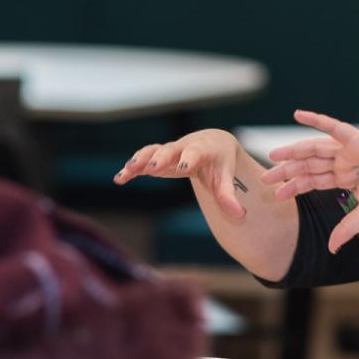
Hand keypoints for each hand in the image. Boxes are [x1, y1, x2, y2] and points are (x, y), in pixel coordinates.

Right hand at [114, 129, 246, 217]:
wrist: (212, 143)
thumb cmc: (220, 161)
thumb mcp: (226, 176)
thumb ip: (229, 195)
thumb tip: (239, 214)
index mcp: (204, 149)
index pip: (196, 152)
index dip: (189, 158)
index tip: (184, 168)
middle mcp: (184, 146)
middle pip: (170, 149)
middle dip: (161, 158)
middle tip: (152, 168)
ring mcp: (169, 151)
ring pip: (152, 151)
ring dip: (139, 160)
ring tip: (127, 171)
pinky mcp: (159, 157)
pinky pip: (143, 160)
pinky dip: (132, 168)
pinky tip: (119, 179)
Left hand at [262, 109, 358, 251]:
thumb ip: (347, 228)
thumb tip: (332, 248)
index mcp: (345, 176)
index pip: (312, 180)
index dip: (293, 187)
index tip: (275, 195)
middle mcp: (343, 161)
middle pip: (307, 165)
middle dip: (286, 172)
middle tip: (263, 179)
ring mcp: (348, 150)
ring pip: (313, 149)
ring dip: (292, 151)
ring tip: (272, 157)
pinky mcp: (357, 140)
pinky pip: (333, 127)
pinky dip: (316, 120)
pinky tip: (298, 114)